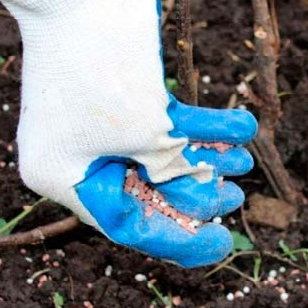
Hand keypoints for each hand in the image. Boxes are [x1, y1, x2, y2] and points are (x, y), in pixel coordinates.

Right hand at [75, 97, 256, 267]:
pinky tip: (241, 126)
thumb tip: (194, 191)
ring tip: (244, 162)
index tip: (221, 243)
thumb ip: (170, 170)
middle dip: (196, 193)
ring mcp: (96, 125)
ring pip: (159, 156)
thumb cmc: (106, 63)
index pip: (126, 225)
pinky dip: (201, 124)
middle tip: (234, 196)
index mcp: (63, 177)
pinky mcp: (120, 98)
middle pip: (146, 192)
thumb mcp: (146, 134)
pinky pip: (164, 121)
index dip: (179, 239)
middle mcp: (76, 155)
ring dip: (205, 156)